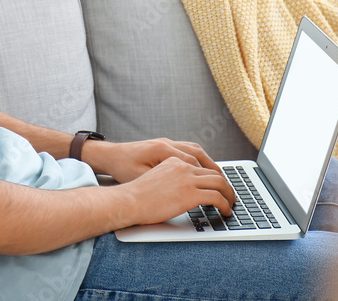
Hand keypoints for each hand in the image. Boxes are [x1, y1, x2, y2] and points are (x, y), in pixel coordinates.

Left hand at [82, 137, 222, 183]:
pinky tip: (203, 171)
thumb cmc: (122, 168)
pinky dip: (199, 159)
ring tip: (221, 180)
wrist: (110, 156)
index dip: (209, 181)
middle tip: (228, 188)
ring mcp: (166, 143)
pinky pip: (188, 149)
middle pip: (200, 155)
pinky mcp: (164, 146)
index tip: (220, 195)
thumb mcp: (143, 179)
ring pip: (196, 151)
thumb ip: (164, 184)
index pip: (195, 165)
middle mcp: (167, 144)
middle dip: (216, 172)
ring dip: (209, 164)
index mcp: (163, 151)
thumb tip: (186, 193)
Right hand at [118, 156, 236, 225]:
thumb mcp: (156, 178)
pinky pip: (217, 197)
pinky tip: (225, 211)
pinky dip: (225, 204)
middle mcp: (182, 166)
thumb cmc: (137, 195)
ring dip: (229, 194)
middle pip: (214, 172)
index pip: (202, 166)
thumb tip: (181, 190)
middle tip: (230, 195)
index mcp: (173, 161)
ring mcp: (187, 179)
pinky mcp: (190, 194)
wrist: (129, 201)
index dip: (214, 177)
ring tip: (231, 204)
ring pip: (220, 183)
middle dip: (225, 185)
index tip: (218, 186)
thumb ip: (171, 178)